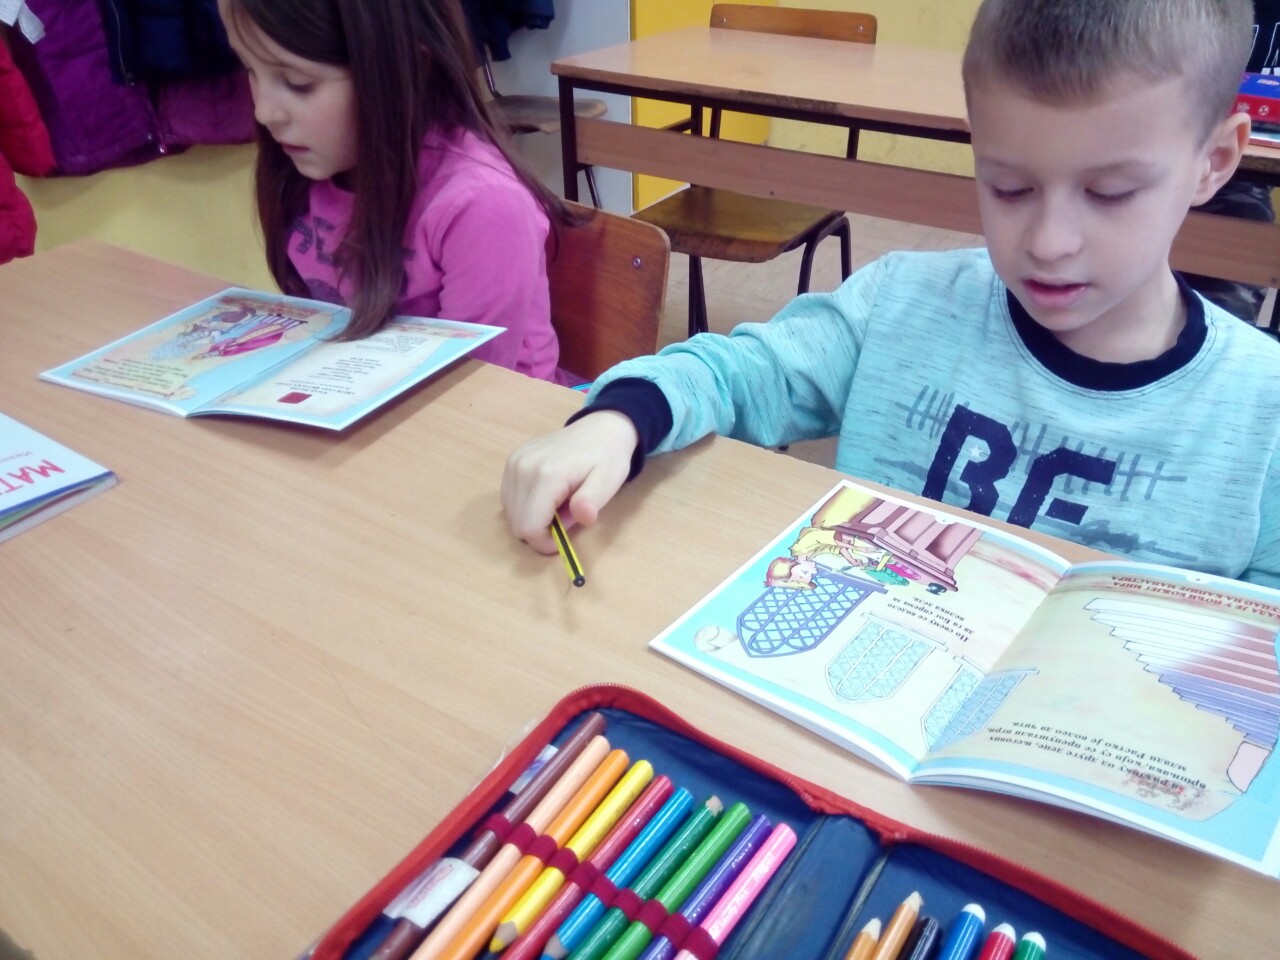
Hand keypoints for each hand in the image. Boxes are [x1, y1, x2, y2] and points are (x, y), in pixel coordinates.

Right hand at [502, 411, 638, 553]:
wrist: (600, 427)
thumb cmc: (607, 458)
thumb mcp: (608, 481)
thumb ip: (592, 501)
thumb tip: (583, 516)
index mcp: (547, 475)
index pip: (529, 527)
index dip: (544, 542)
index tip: (563, 539)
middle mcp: (523, 467)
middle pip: (517, 523)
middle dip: (540, 530)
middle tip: (565, 516)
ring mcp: (514, 462)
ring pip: (510, 512)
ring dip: (533, 518)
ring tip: (559, 503)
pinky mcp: (512, 460)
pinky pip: (509, 497)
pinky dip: (525, 506)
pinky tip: (546, 495)